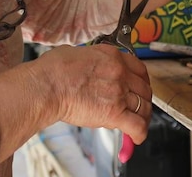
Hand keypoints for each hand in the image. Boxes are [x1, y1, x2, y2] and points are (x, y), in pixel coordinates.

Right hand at [34, 44, 151, 142]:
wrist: (47, 85)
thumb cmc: (53, 70)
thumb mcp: (77, 53)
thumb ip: (91, 61)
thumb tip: (88, 67)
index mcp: (112, 56)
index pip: (140, 69)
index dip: (143, 82)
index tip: (140, 88)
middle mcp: (120, 73)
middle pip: (144, 89)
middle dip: (143, 100)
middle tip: (138, 108)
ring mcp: (119, 92)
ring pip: (144, 108)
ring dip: (143, 117)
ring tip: (137, 124)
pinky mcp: (114, 113)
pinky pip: (137, 126)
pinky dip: (139, 133)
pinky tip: (135, 138)